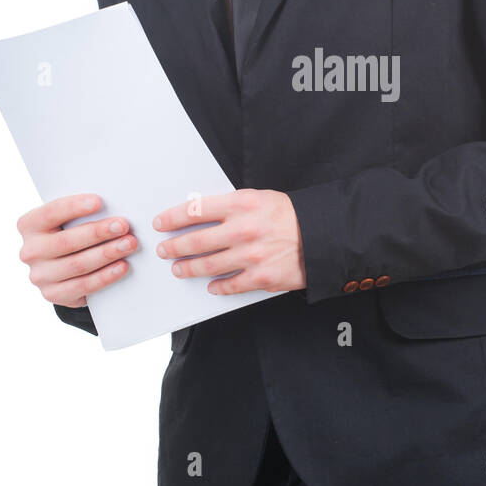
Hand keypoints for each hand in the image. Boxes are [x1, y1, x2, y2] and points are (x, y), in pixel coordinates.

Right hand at [18, 194, 137, 308]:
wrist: (62, 268)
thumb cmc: (70, 233)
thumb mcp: (67, 220)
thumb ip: (81, 214)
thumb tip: (113, 206)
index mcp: (29, 225)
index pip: (50, 213)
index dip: (74, 207)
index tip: (99, 201)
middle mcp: (30, 251)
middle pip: (66, 241)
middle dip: (98, 232)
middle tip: (123, 226)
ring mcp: (40, 276)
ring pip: (77, 265)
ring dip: (107, 254)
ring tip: (129, 244)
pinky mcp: (53, 294)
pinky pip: (83, 286)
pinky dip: (105, 276)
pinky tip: (122, 266)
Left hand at [152, 188, 305, 294]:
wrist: (324, 235)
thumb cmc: (292, 214)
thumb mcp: (260, 198)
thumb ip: (232, 207)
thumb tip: (201, 215)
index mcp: (241, 204)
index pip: (195, 210)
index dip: (173, 218)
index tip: (161, 224)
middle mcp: (243, 230)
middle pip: (196, 241)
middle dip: (175, 247)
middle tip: (164, 250)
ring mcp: (251, 256)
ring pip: (208, 266)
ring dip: (189, 268)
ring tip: (179, 269)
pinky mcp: (261, 277)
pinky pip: (230, 285)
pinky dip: (217, 287)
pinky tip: (210, 286)